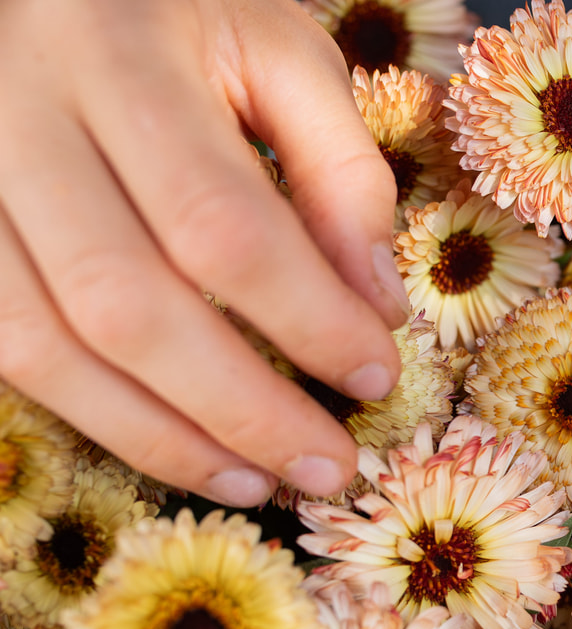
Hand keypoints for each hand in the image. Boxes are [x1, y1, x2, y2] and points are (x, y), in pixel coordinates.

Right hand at [0, 0, 408, 504]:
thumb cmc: (183, 13)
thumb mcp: (281, 53)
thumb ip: (340, 172)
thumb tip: (376, 309)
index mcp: (119, 56)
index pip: (221, 223)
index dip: (306, 319)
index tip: (378, 377)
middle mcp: (17, 116)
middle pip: (125, 303)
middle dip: (240, 407)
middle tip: (328, 466)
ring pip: (45, 343)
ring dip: (160, 436)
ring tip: (258, 483)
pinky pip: (3, 343)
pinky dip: (92, 413)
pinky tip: (175, 446)